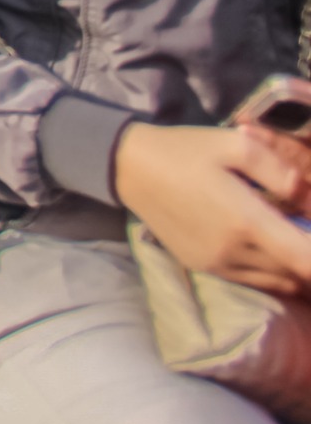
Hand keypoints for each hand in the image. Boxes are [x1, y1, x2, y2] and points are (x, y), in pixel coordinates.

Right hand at [116, 121, 310, 295]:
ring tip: (286, 239)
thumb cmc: (186, 151)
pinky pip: (252, 279)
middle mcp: (234, 251)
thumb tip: (308, 198)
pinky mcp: (203, 266)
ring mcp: (217, 263)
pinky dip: (270, 271)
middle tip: (298, 226)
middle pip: (295, 271)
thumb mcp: (237, 144)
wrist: (130, 167)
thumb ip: (281, 172)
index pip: (305, 259)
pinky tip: (266, 247)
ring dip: (291, 265)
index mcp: (247, 220)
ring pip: (276, 279)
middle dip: (306, 254)